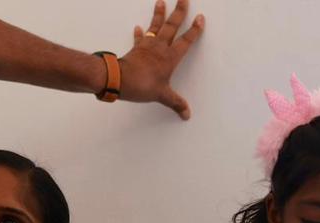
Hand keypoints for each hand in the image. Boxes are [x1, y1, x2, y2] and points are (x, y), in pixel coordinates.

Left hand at [121, 0, 203, 118]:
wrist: (119, 80)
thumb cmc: (142, 85)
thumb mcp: (162, 96)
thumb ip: (175, 103)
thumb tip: (186, 114)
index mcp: (170, 58)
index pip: (186, 41)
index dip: (194, 30)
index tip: (200, 17)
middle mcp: (160, 48)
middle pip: (172, 26)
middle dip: (179, 12)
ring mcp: (147, 46)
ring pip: (156, 26)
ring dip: (159, 13)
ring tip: (161, 1)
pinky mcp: (136, 49)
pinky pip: (140, 38)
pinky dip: (140, 33)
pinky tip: (138, 27)